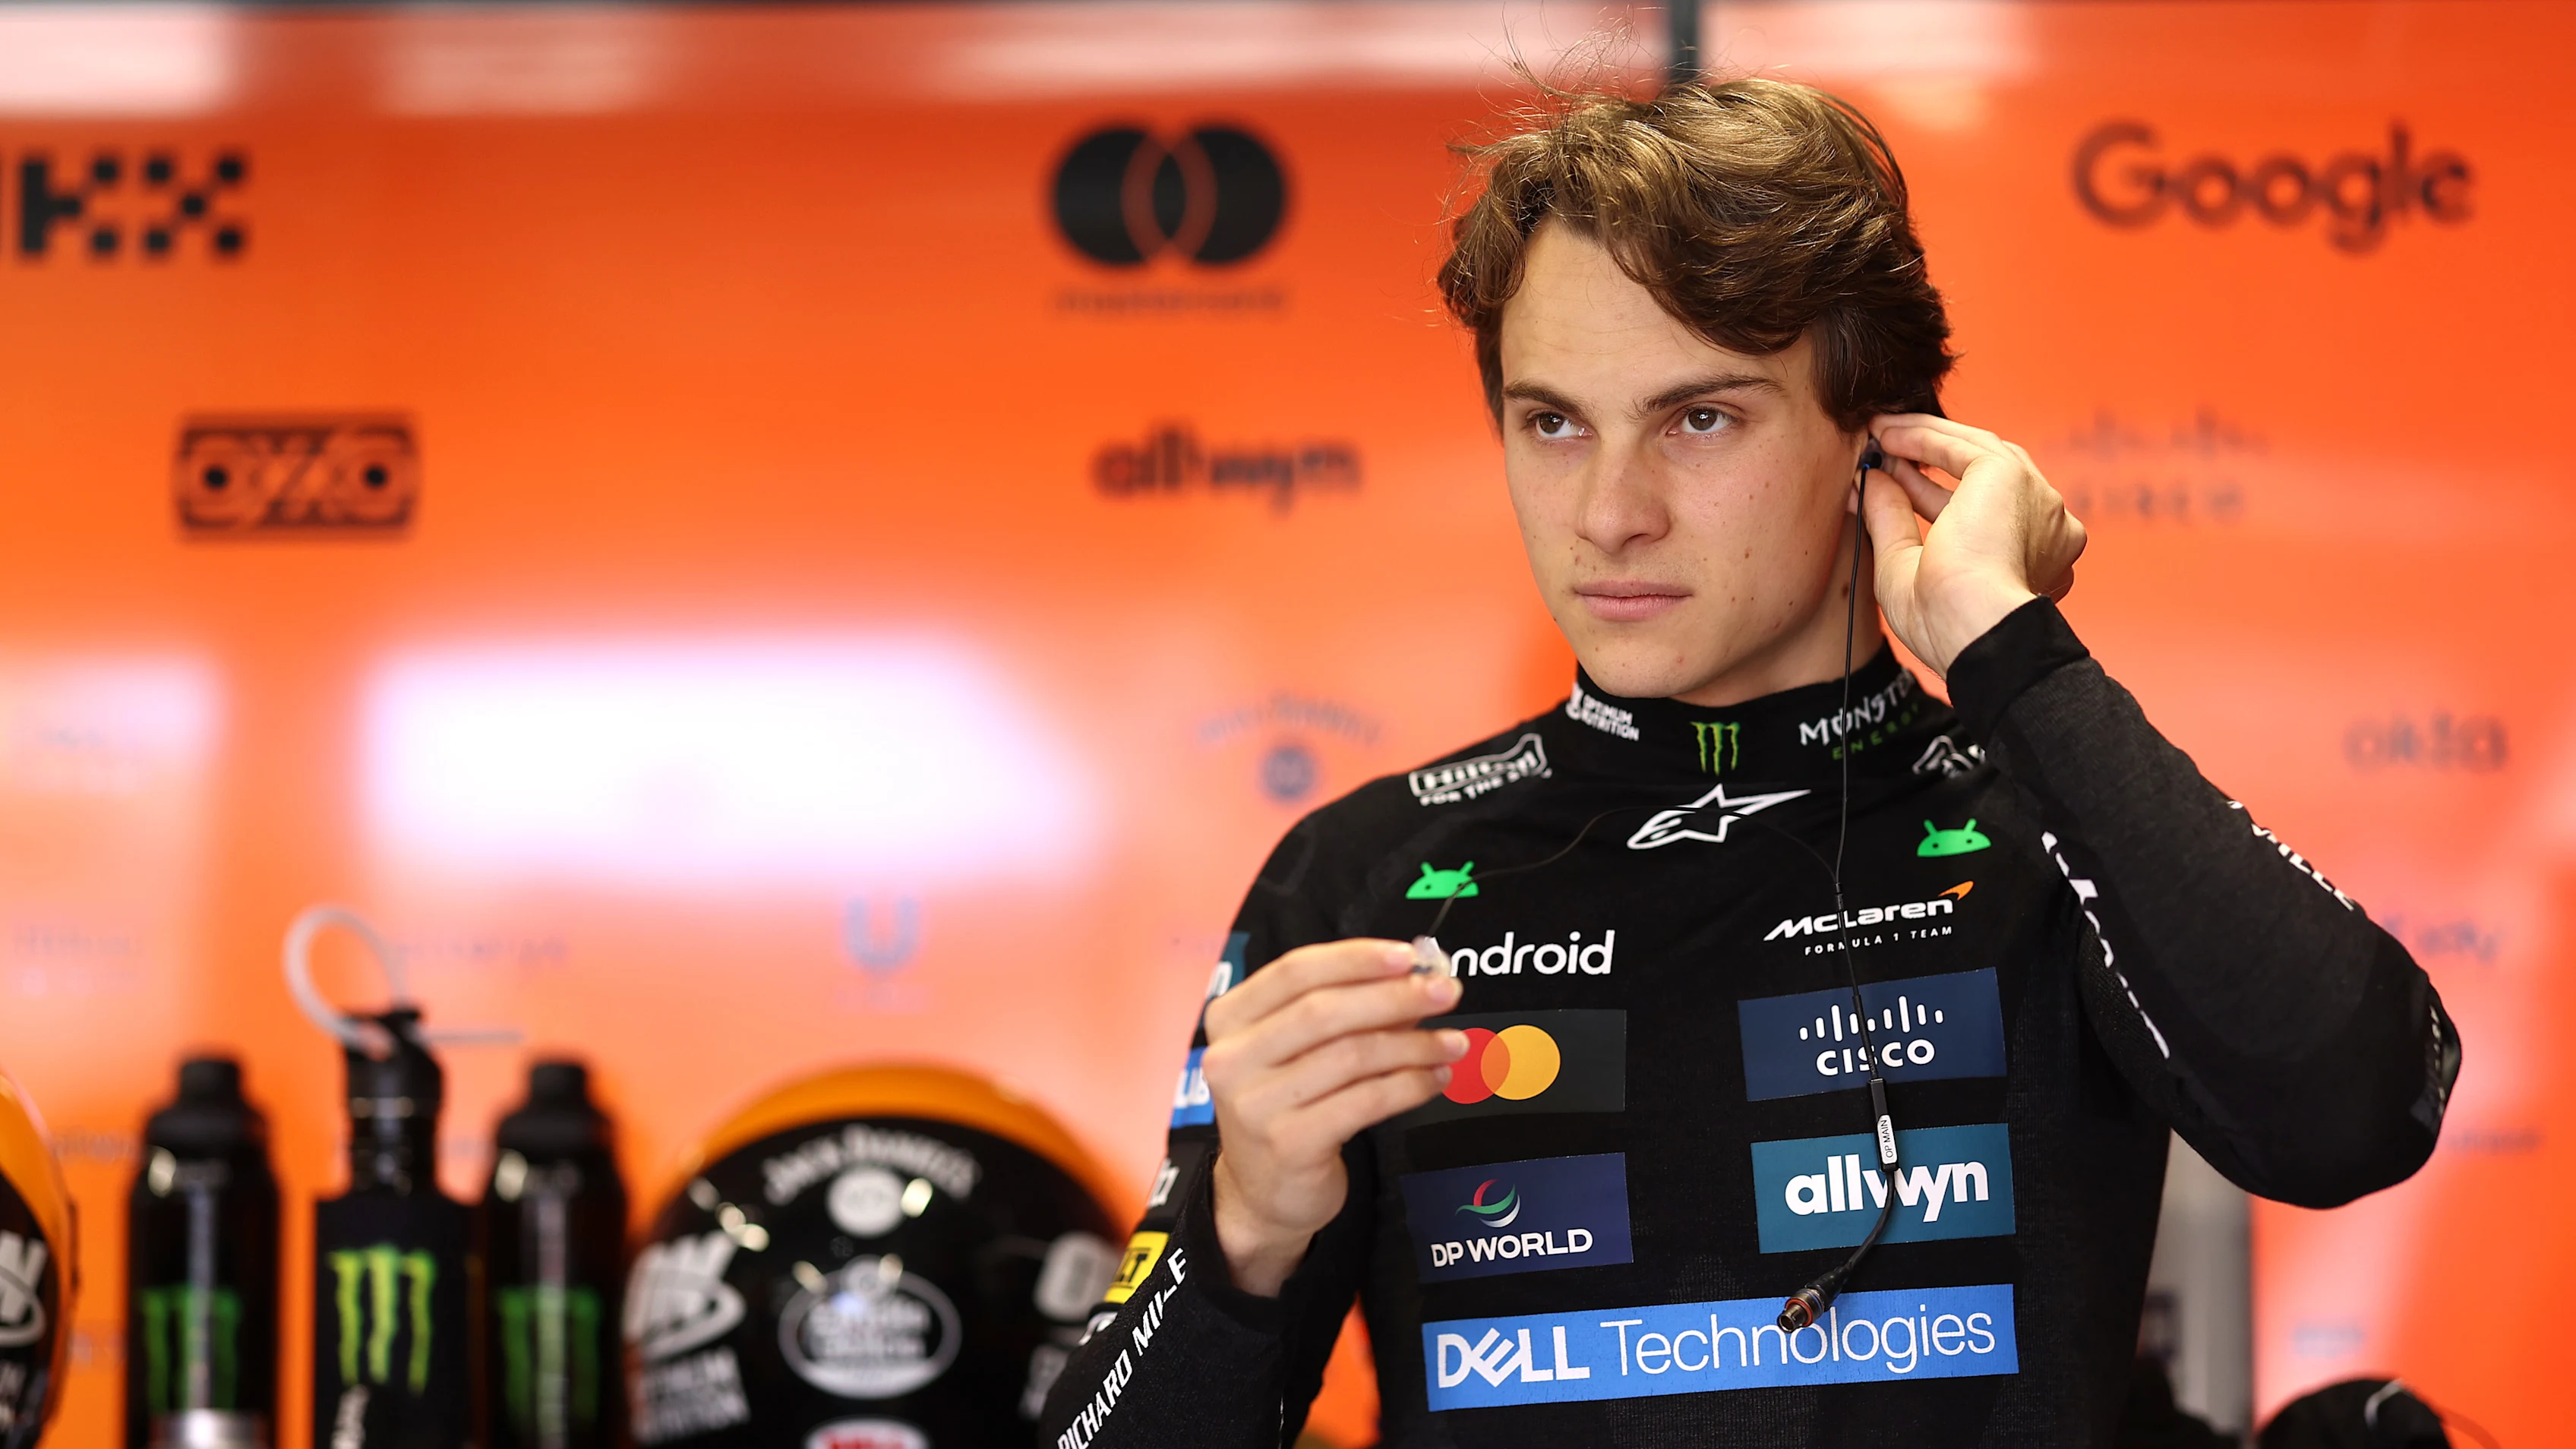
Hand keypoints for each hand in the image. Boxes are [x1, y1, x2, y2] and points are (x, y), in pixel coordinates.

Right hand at [1201, 939, 1466, 1296]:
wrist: (1263, 1193)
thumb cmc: (1288, 1106)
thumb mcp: (1298, 1050)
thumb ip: (1345, 1009)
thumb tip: (1416, 975)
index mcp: (1230, 1019)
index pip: (1295, 971)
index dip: (1356, 958)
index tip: (1409, 956)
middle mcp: (1231, 1058)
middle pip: (1324, 1011)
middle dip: (1394, 997)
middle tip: (1447, 993)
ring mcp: (1256, 1104)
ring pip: (1352, 1055)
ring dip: (1414, 1044)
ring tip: (1452, 1042)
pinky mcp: (1289, 1144)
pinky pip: (1365, 1101)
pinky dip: (1410, 1085)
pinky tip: (1435, 1079)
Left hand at [1861, 414, 2086, 676]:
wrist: (1973, 626)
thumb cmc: (1944, 622)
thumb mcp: (1905, 566)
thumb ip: (1892, 519)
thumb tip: (1873, 480)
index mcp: (2032, 562)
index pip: (1979, 514)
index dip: (1927, 496)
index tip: (1889, 485)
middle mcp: (2044, 529)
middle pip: (1981, 479)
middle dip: (1926, 464)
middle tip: (1881, 457)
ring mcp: (2035, 500)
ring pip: (1976, 453)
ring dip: (1923, 441)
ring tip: (1879, 437)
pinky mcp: (2012, 476)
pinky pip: (1962, 445)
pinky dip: (1922, 436)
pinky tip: (1886, 434)